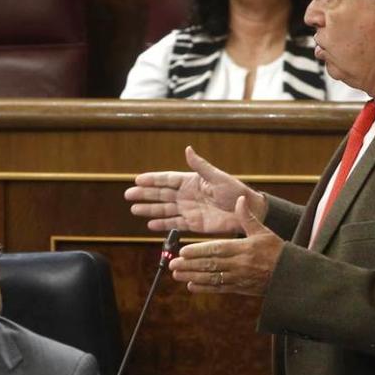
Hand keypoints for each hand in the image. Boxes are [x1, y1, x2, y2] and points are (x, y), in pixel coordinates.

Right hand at [124, 146, 266, 233]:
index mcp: (191, 181)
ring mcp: (188, 209)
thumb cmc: (235, 191)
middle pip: (161, 194)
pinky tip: (150, 224)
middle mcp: (187, 195)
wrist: (246, 212)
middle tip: (128, 195)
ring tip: (134, 209)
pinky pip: (174, 224)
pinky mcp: (193, 224)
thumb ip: (200, 166)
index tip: (137, 180)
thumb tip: (187, 149)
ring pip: (164, 209)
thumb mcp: (217, 177)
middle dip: (145, 194)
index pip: (167, 180)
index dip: (152, 180)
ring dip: (149, 209)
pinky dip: (162, 224)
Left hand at [168, 196, 284, 295]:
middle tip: (173, 263)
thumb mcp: (263, 231)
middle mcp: (239, 264)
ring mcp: (238, 278)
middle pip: (210, 265)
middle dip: (190, 265)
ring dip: (193, 276)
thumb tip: (240, 199)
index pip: (217, 249)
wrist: (290, 275)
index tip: (184, 250)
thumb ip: (248, 216)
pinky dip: (205, 288)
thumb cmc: (277, 250)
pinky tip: (191, 286)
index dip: (199, 251)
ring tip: (177, 274)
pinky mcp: (240, 289)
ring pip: (212, 278)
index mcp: (244, 248)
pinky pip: (219, 289)